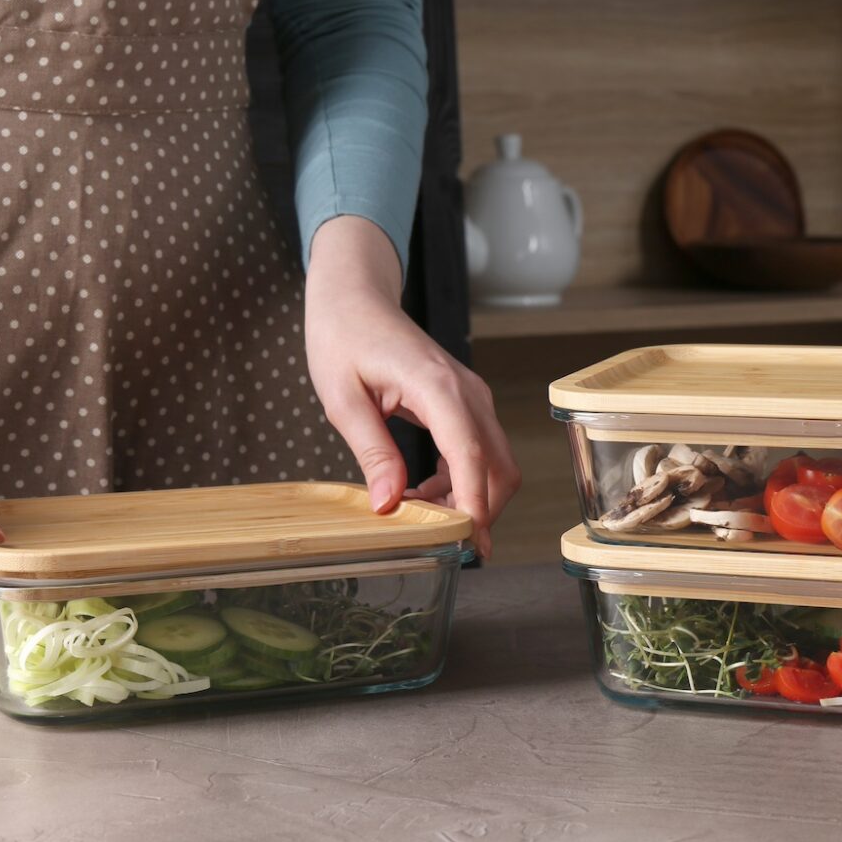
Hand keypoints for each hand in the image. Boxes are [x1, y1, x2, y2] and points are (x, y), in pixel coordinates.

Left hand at [304, 216, 519, 556]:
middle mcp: (466, 391)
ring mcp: (471, 396)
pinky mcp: (465, 402)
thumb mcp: (342, 400)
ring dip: (470, 498)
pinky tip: (424, 491)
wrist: (356, 297)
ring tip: (421, 516)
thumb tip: (388, 504)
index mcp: (437, 386)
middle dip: (480, 511)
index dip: (473, 506)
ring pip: (496, 463)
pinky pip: (479, 451)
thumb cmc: (344, 337)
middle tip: (440, 543)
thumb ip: (371, 451)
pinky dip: (462, 480)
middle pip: (499, 467)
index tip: (468, 544)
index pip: (470, 456)